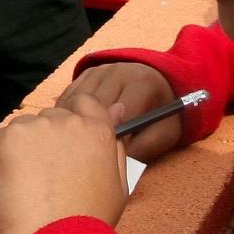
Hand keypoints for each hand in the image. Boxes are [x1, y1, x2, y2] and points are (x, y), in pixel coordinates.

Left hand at [0, 94, 130, 233]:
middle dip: (48, 141)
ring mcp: (35, 128)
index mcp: (98, 131)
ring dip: (25, 149)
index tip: (66, 146)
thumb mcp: (118, 187)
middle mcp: (68, 122)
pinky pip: (2, 140)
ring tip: (30, 186)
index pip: (84, 104)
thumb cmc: (89, 224)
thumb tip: (117, 111)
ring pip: (26, 128)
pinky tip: (14, 185)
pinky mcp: (6, 139)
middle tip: (47, 177)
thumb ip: (116, 147)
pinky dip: (3, 159)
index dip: (73, 122)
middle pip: (53, 118)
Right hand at [58, 61, 179, 161]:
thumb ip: (145, 147)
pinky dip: (67, 116)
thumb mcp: (166, 133)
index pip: (117, 114)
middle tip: (90, 157)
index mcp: (141, 83)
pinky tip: (74, 131)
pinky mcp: (84, 74)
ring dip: (74, 125)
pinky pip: (67, 98)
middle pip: (91, 108)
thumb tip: (116, 161)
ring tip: (79, 146)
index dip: (111, 139)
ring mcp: (98, 71)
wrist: (159, 84)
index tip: (110, 159)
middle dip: (89, 134)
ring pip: (74, 103)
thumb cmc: (161, 115)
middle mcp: (117, 72)